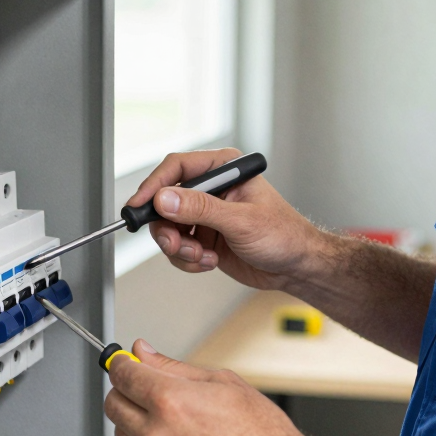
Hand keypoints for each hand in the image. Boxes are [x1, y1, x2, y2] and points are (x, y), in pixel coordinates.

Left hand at [103, 340, 316, 435]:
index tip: (123, 362)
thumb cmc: (263, 435)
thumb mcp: (223, 382)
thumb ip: (173, 367)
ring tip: (170, 421)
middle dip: (123, 391)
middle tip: (142, 388)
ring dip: (135, 422)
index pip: (122, 375)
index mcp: (171, 402)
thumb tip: (143, 352)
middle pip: (113, 405)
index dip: (120, 363)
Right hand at [126, 148, 325, 290]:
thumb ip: (201, 209)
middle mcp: (211, 189)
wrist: (295, 267)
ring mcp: (206, 215)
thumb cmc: (284, 235)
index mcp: (224, 169)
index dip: (154, 186)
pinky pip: (178, 248)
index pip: (177, 168)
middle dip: (168, 228)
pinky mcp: (203, 237)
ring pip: (168, 228)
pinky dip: (188, 260)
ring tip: (202, 256)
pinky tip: (210, 262)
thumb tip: (165, 199)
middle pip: (165, 201)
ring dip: (180, 248)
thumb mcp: (241, 221)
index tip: (140, 206)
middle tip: (176, 244)